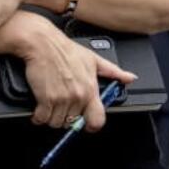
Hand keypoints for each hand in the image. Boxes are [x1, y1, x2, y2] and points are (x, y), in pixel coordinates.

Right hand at [13, 15, 135, 132]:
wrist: (42, 43)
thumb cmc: (65, 49)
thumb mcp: (93, 59)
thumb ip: (113, 71)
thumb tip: (129, 78)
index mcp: (90, 89)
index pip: (97, 120)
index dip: (91, 125)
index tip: (85, 124)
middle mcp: (78, 96)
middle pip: (72, 123)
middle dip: (66, 117)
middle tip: (62, 105)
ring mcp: (61, 99)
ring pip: (56, 123)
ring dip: (51, 117)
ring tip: (50, 104)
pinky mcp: (45, 99)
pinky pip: (41, 118)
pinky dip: (38, 116)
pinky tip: (40, 106)